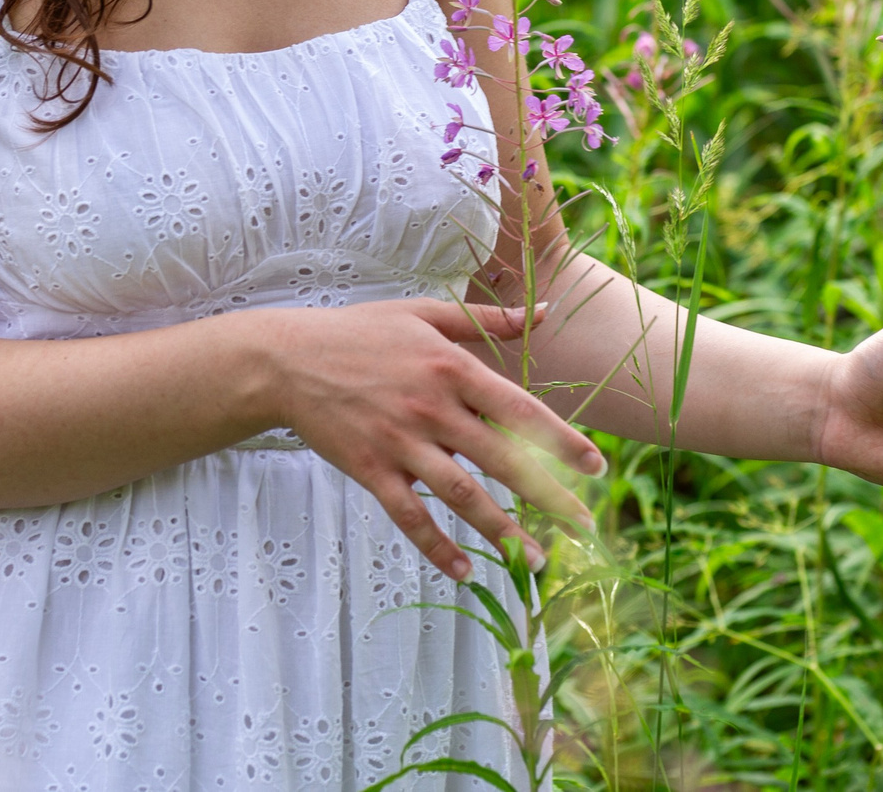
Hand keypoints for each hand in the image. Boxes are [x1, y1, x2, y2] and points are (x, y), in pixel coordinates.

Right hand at [258, 299, 604, 579]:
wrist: (287, 360)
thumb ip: (486, 319)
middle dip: (547, 496)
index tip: (595, 468)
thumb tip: (544, 311)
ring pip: (461, 495)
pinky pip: (410, 516)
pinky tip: (464, 571)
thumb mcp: (423, 314)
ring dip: (501, 531)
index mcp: (451, 367)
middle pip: (501, 460)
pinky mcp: (371, 469)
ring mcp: (400, 442)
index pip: (518, 409)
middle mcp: (432, 407)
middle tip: (583, 528)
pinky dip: (437, 546)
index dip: (560, 440)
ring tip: (536, 560)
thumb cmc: (360, 332)